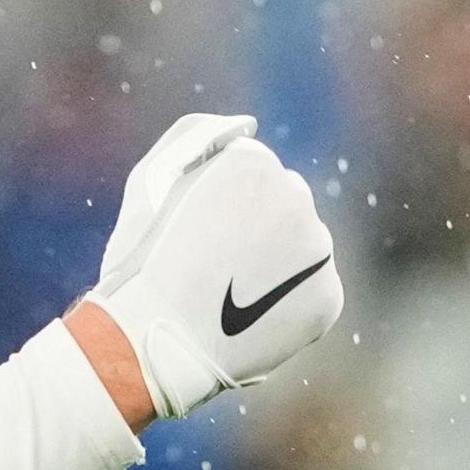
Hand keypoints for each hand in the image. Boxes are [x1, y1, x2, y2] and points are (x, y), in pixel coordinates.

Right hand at [84, 113, 341, 419]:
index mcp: (252, 161)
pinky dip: (291, 305)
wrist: (150, 345)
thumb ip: (196, 137)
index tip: (196, 237)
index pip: (252, 174)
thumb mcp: (149, 182)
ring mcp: (317, 249)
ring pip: (302, 249)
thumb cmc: (141, 263)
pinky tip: (253, 320)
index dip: (220, 208)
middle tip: (214, 270)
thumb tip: (248, 124)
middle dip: (257, 232)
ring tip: (232, 298)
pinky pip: (313, 293)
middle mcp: (295, 196)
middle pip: (284, 206)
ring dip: (276, 267)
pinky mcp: (328, 298)